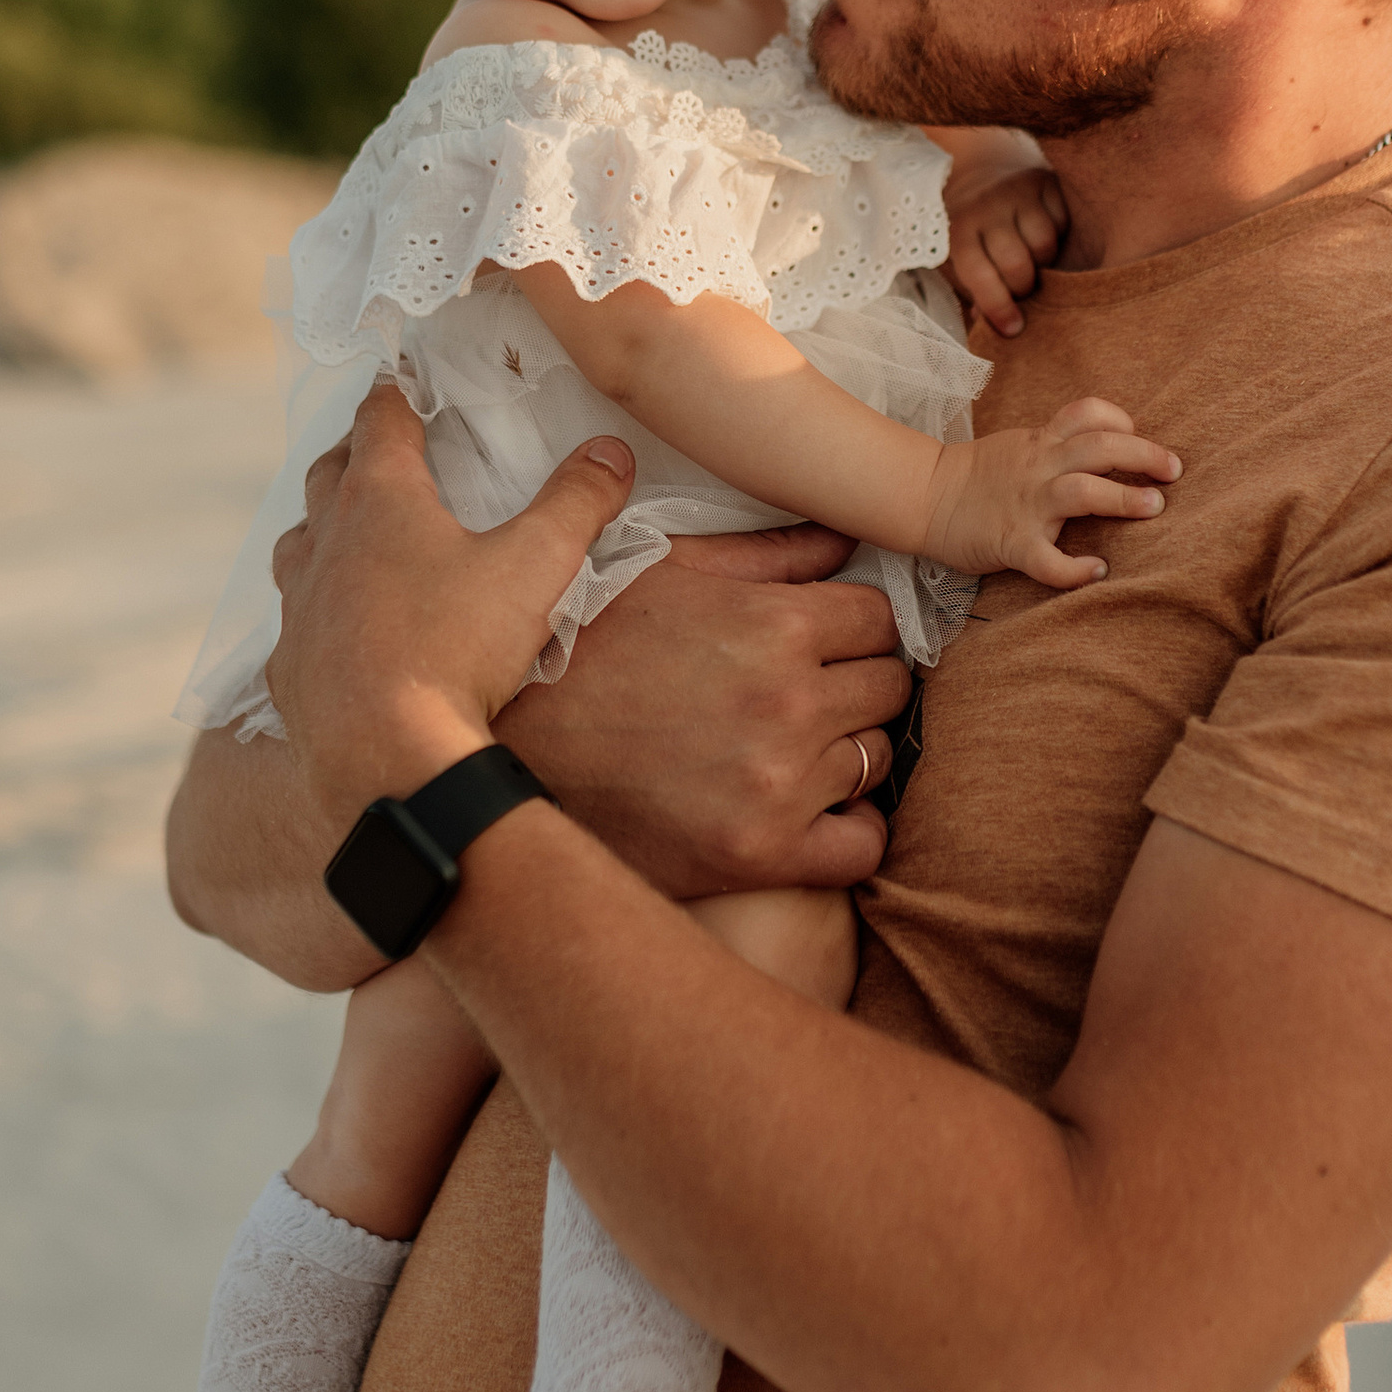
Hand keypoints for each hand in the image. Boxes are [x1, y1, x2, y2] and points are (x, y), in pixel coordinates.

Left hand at [266, 385, 635, 833]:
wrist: (386, 758)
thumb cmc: (456, 650)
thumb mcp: (537, 566)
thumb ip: (578, 501)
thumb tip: (610, 450)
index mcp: (380, 501)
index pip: (380, 422)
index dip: (394, 393)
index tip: (399, 376)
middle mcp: (326, 543)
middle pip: (328, 476)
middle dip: (353, 453)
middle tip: (375, 447)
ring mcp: (300, 608)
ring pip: (298, 546)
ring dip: (320, 529)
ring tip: (345, 532)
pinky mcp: (289, 669)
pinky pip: (293, 624)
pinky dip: (313, 610)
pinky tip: (333, 629)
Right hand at [493, 526, 912, 895]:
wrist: (502, 755)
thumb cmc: (581, 651)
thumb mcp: (663, 573)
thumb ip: (764, 555)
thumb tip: (842, 538)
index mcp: (772, 624)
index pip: (879, 620)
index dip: (851, 627)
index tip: (823, 643)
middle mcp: (787, 703)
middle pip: (889, 687)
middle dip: (854, 685)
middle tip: (806, 695)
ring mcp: (779, 784)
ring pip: (875, 759)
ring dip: (843, 752)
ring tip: (791, 749)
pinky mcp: (760, 853)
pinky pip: (862, 846)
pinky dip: (849, 830)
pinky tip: (813, 813)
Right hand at [923, 397, 1179, 589]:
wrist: (922, 496)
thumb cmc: (976, 477)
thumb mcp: (1019, 446)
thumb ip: (1057, 445)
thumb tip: (1105, 450)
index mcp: (1040, 442)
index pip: (1088, 414)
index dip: (1121, 420)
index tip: (1138, 436)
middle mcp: (1039, 467)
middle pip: (1100, 447)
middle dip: (1144, 456)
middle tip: (1173, 471)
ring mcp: (1026, 504)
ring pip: (1083, 491)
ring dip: (1123, 499)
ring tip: (1154, 508)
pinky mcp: (1011, 542)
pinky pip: (1047, 559)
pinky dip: (1074, 568)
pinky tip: (1096, 570)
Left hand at [940, 140, 1068, 340]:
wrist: (979, 174)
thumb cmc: (971, 232)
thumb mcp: (960, 263)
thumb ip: (977, 295)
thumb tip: (1005, 328)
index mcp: (959, 230)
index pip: (980, 275)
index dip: (998, 308)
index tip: (1013, 329)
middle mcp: (986, 206)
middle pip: (1017, 264)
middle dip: (1024, 288)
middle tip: (1023, 291)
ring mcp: (1016, 190)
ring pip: (1045, 244)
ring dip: (1045, 262)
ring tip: (1034, 261)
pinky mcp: (1044, 180)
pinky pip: (1063, 221)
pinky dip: (1060, 235)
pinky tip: (1044, 233)